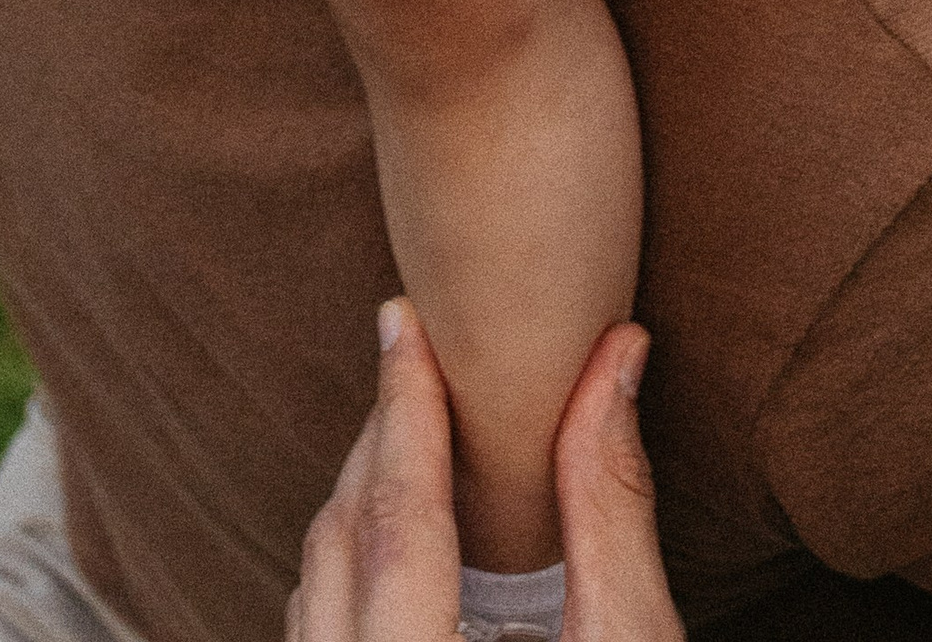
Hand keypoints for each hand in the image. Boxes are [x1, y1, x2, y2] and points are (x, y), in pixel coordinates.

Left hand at [290, 303, 679, 641]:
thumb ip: (612, 513)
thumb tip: (616, 358)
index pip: (398, 527)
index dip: (404, 412)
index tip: (405, 321)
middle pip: (345, 546)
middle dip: (382, 444)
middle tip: (415, 359)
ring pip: (316, 591)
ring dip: (360, 505)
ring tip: (407, 431)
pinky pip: (318, 631)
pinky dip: (350, 570)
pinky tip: (394, 538)